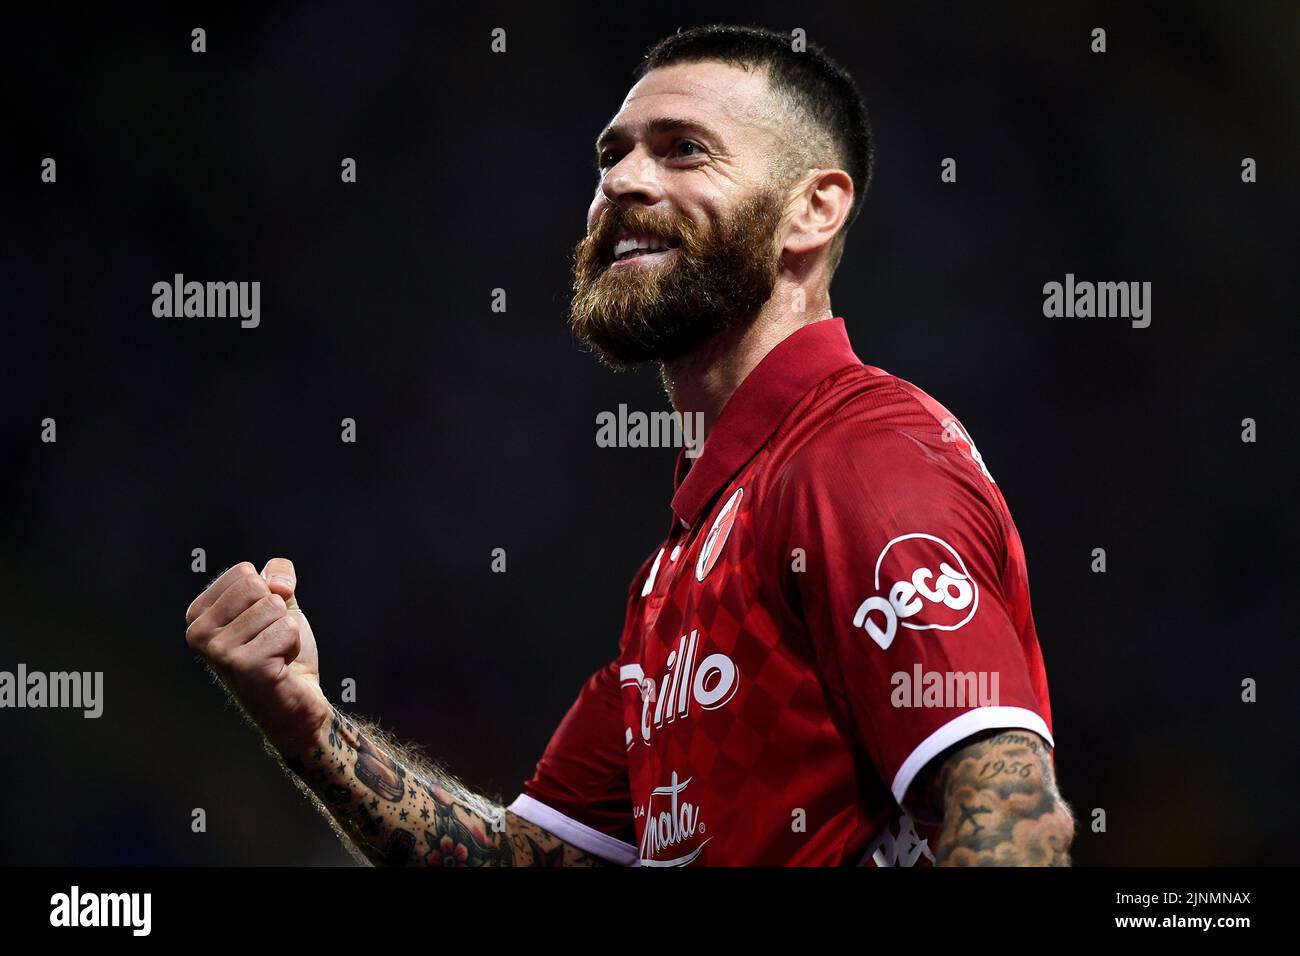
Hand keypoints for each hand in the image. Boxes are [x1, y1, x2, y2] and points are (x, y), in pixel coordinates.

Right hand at [185, 558, 331, 754]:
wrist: (297, 703)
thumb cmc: (283, 654)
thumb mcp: (279, 605)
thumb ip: (276, 578)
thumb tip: (278, 583)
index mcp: (199, 615)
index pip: (243, 572)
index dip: (268, 594)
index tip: (262, 625)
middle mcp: (199, 633)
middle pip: (255, 586)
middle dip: (277, 611)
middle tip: (270, 642)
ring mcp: (218, 651)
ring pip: (274, 607)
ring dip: (287, 631)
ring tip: (275, 655)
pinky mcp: (244, 666)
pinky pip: (286, 628)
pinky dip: (293, 645)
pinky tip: (280, 667)